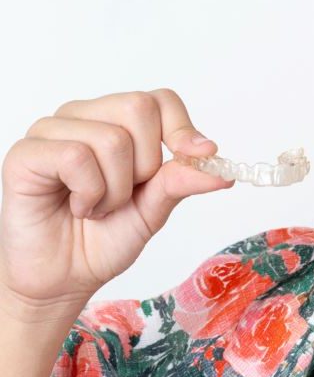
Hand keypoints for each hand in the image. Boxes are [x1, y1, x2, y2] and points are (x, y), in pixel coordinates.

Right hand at [0, 89, 234, 313]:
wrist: (65, 277)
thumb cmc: (106, 237)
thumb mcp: (156, 207)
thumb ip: (183, 180)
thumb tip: (222, 169)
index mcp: (118, 121)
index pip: (160, 99)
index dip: (183, 128)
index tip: (200, 155)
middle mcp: (85, 116)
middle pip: (140, 108)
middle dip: (147, 164)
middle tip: (125, 194)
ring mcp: (52, 130)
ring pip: (112, 138)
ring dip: (116, 189)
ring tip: (98, 206)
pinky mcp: (26, 153)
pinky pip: (76, 156)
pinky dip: (89, 193)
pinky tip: (78, 207)